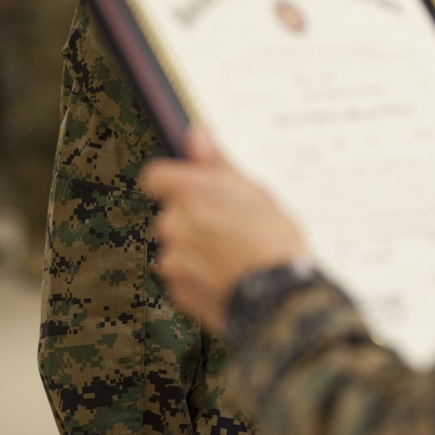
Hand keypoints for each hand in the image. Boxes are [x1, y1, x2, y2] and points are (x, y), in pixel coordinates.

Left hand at [144, 129, 306, 332]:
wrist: (279, 298)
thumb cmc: (271, 242)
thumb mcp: (255, 192)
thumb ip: (217, 163)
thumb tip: (197, 136)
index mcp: (190, 194)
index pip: (155, 176)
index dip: (172, 180)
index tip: (190, 186)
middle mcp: (173, 226)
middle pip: (171, 214)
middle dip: (192, 218)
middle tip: (228, 225)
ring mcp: (173, 261)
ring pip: (177, 247)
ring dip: (195, 248)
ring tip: (232, 254)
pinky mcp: (179, 292)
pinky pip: (183, 277)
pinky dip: (199, 276)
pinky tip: (228, 275)